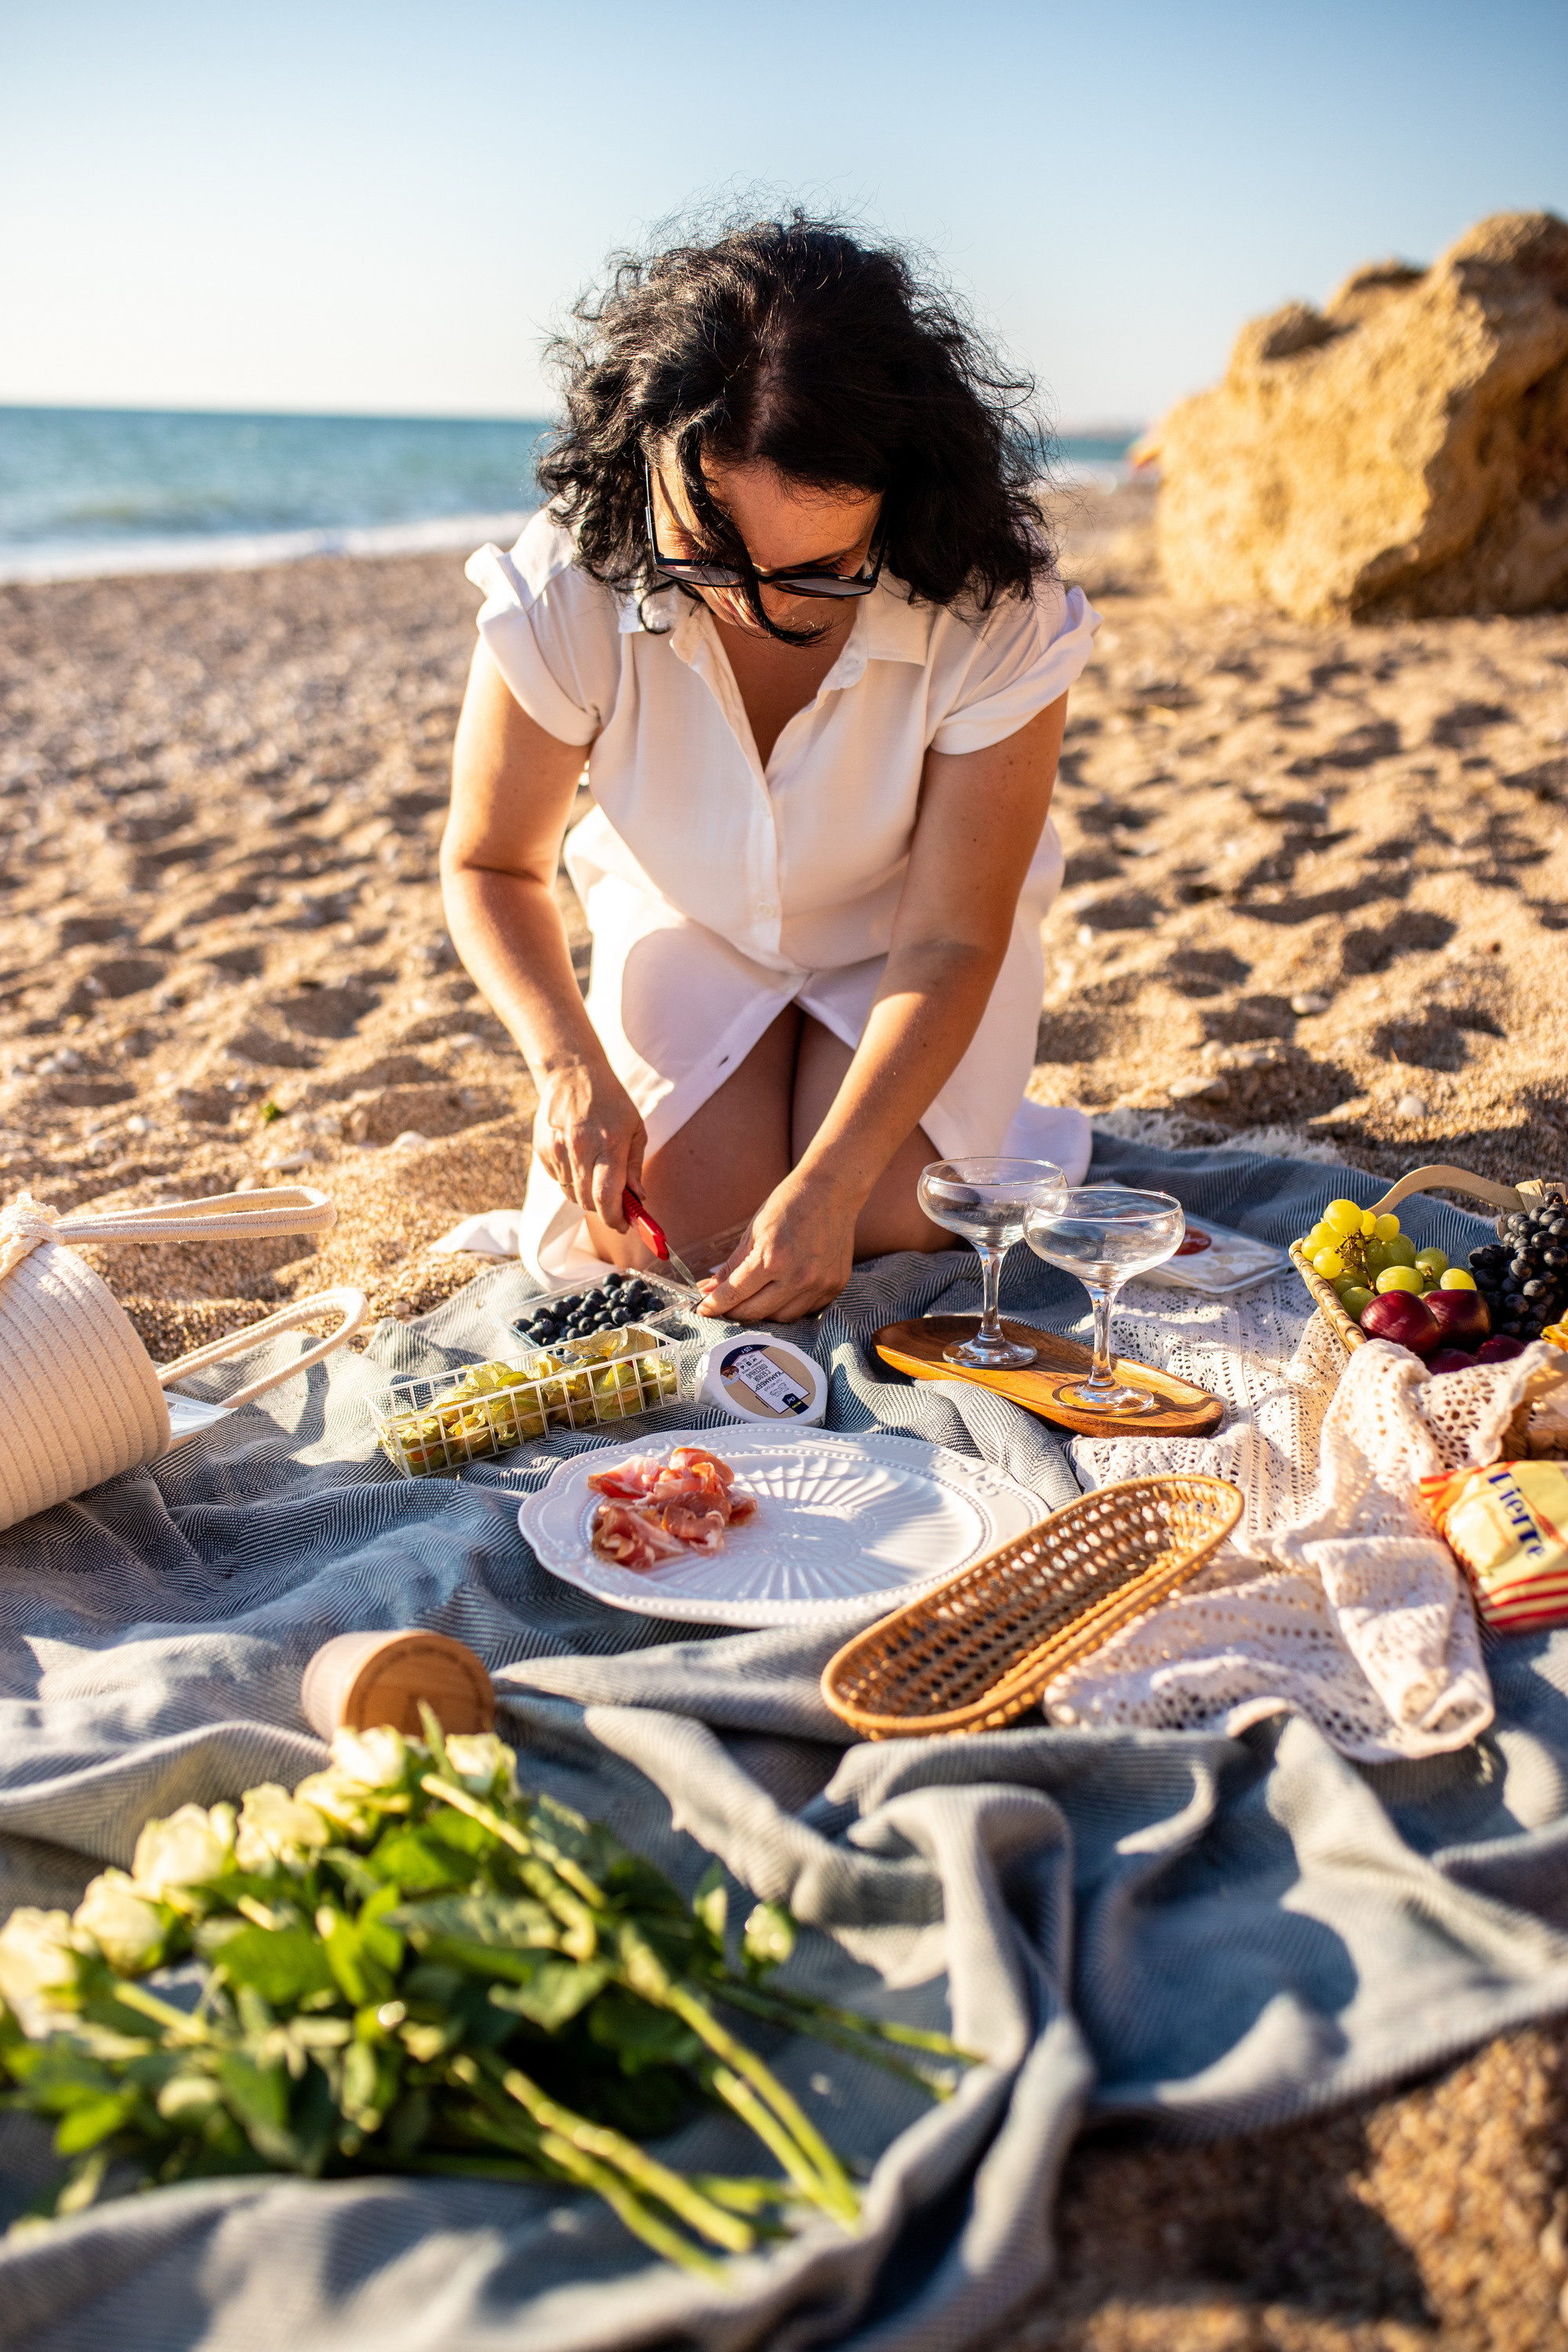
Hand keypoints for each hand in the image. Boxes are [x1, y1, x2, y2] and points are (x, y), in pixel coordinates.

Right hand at [533, 1063, 644, 1230]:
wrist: (572, 1074)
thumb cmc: (611, 1102)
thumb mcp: (634, 1129)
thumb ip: (634, 1166)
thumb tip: (637, 1198)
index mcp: (607, 1144)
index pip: (606, 1197)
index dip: (615, 1219)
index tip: (624, 1224)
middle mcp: (579, 1149)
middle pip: (587, 1201)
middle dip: (603, 1209)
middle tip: (615, 1203)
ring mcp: (557, 1149)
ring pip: (571, 1194)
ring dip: (586, 1193)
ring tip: (596, 1170)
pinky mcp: (542, 1150)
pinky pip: (557, 1180)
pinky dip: (570, 1179)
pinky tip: (578, 1158)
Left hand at [699, 1171, 858, 1323]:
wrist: (832, 1191)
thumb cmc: (790, 1205)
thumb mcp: (754, 1231)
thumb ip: (732, 1266)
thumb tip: (709, 1289)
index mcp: (773, 1259)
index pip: (735, 1294)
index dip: (715, 1305)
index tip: (704, 1309)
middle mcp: (798, 1277)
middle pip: (756, 1313)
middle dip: (734, 1312)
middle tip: (725, 1306)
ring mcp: (820, 1284)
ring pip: (782, 1318)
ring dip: (763, 1314)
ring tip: (753, 1300)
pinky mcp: (835, 1286)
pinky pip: (806, 1310)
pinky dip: (789, 1307)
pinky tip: (780, 1294)